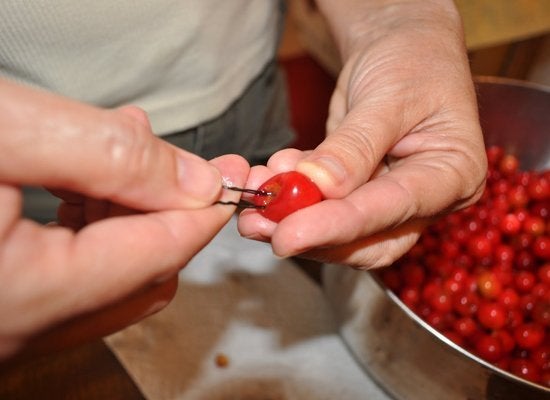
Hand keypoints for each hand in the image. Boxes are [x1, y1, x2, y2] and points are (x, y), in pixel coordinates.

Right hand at [0, 79, 248, 358]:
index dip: (206, 213)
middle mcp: (17, 324)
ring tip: (126, 149)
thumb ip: (113, 160)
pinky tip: (87, 180)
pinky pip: (73, 274)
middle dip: (172, 209)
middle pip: (143, 276)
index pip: (157, 257)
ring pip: (110, 274)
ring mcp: (9, 318)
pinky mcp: (1, 299)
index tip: (238, 177)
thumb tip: (198, 182)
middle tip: (186, 160)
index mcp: (23, 293)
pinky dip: (97, 225)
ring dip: (133, 211)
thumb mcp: (11, 135)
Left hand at [238, 0, 486, 267]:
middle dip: (310, 236)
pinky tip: (266, 178)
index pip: (393, 211)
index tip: (288, 234)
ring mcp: (389, 200)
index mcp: (452, 175)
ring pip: (339, 232)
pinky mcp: (358, 193)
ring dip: (291, 219)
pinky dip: (290, 198)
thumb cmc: (411, 63)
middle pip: (367, 241)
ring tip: (253, 196)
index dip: (338, 225)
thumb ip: (354, 146)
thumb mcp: (387, 96)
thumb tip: (319, 186)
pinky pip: (322, 207)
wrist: (401, 48)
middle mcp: (424, 199)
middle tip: (259, 224)